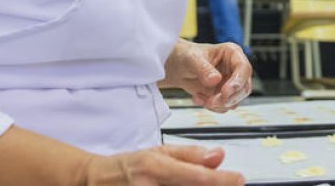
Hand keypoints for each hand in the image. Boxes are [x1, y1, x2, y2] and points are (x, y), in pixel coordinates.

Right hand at [83, 144, 243, 184]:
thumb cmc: (130, 165)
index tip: (238, 179)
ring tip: (196, 184)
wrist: (95, 179)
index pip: (197, 176)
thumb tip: (219, 155)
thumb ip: (190, 155)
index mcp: (156, 166)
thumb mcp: (160, 151)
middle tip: (227, 183)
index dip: (222, 180)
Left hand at [160, 42, 251, 110]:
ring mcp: (231, 83)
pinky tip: (199, 98)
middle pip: (243, 88)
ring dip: (218, 104)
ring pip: (235, 100)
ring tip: (200, 97)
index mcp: (232, 53)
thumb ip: (204, 69)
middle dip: (227, 98)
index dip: (237, 82)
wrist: (177, 67)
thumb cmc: (186, 55)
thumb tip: (215, 80)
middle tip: (211, 101)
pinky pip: (224, 106)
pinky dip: (212, 106)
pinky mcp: (224, 95)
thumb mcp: (192, 59)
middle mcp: (235, 68)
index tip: (225, 92)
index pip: (244, 68)